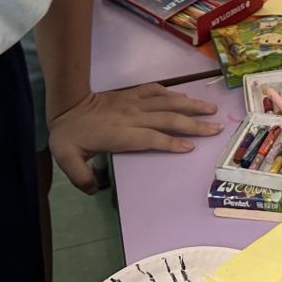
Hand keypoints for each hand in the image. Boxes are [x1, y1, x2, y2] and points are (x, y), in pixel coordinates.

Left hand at [48, 85, 222, 187]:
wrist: (66, 105)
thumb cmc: (69, 135)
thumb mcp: (67, 160)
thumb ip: (81, 177)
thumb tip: (94, 190)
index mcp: (121, 134)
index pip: (151, 138)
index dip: (171, 142)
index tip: (191, 147)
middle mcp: (133, 116)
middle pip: (168, 119)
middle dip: (193, 124)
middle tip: (216, 127)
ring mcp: (134, 103)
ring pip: (167, 102)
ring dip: (190, 104)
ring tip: (211, 108)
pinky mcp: (131, 94)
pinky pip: (155, 90)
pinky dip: (171, 92)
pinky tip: (183, 95)